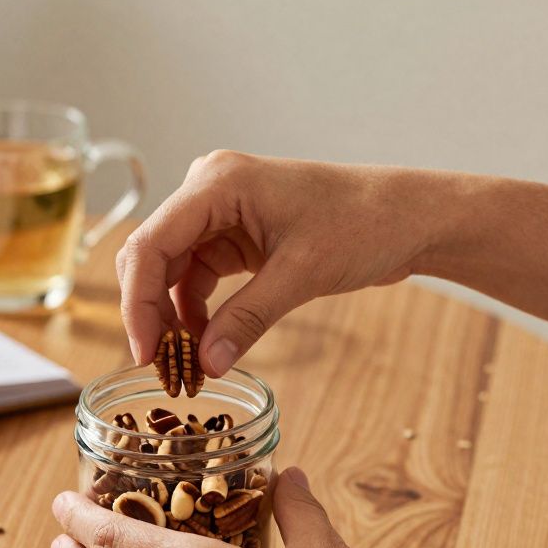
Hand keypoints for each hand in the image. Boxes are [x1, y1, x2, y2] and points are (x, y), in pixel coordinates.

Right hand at [116, 151, 464, 374]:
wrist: (408, 217)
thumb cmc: (364, 224)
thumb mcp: (302, 275)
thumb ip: (248, 319)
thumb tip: (206, 365)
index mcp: (217, 182)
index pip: (151, 244)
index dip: (139, 302)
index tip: (144, 352)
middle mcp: (208, 190)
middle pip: (152, 255)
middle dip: (150, 312)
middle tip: (159, 365)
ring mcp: (219, 212)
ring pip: (171, 270)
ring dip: (172, 317)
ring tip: (183, 364)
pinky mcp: (234, 235)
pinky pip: (197, 277)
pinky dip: (196, 312)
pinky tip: (205, 344)